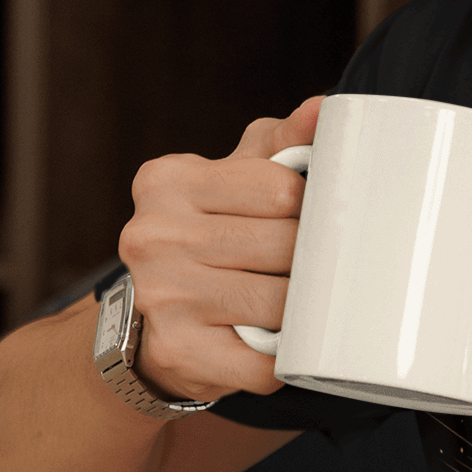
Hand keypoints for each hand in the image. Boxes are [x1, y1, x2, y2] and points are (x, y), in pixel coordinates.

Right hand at [117, 96, 322, 401]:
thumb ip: (280, 144)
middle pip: (283, 246)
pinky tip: (276, 346)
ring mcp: (162, 295)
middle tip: (309, 271)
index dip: (307, 211)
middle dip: (308, 262)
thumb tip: (326, 109)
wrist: (146, 328)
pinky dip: (285, 359)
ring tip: (297, 307)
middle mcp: (154, 234)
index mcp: (168, 181)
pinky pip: (264, 362)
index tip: (303, 224)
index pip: (280, 188)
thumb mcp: (232, 180)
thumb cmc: (204, 240)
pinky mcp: (178, 352)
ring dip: (303, 313)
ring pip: (282, 304)